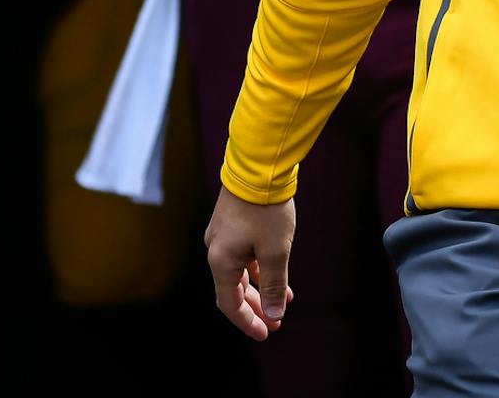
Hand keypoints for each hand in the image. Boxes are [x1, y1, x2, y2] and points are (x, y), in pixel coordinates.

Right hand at [206, 188, 296, 340]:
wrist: (259, 165)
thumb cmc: (266, 209)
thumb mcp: (275, 250)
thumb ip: (274, 284)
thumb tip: (275, 314)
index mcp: (221, 261)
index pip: (230, 304)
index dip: (247, 321)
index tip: (265, 334)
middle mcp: (216, 250)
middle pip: (234, 290)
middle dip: (256, 308)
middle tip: (275, 323)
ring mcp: (222, 235)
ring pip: (240, 272)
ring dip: (260, 288)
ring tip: (283, 301)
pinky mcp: (232, 223)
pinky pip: (244, 256)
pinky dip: (259, 269)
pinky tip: (278, 274)